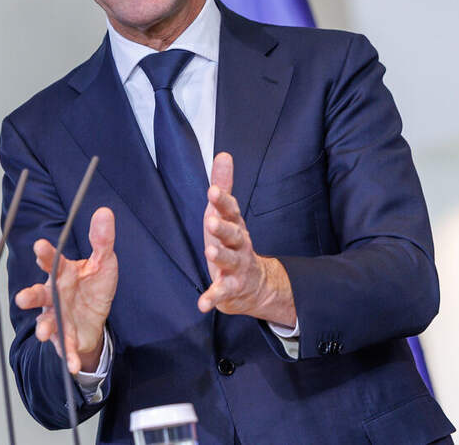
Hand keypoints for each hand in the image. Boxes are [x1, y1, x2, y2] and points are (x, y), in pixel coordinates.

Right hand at [15, 207, 118, 373]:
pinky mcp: (64, 336)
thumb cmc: (93, 286)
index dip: (45, 254)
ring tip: (42, 333)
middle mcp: (54, 294)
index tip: (40, 246)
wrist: (95, 318)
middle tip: (22, 297)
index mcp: (62, 272)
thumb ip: (102, 240)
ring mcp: (57, 316)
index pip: (51, 261)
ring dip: (43, 327)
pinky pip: (65, 346)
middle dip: (30, 295)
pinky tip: (71, 365)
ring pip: (45, 321)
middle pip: (38, 294)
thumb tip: (104, 212)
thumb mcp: (103, 261)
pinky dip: (67, 356)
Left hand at [197, 153, 295, 326]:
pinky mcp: (231, 288)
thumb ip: (224, 186)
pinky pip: (222, 293)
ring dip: (220, 257)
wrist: (256, 284)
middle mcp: (239, 245)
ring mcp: (237, 267)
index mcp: (235, 226)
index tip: (212, 190)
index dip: (222, 201)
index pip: (231, 211)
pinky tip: (202, 304)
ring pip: (230, 261)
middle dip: (223, 228)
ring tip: (209, 252)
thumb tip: (223, 154)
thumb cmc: (233, 243)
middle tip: (211, 221)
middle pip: (233, 235)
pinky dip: (213, 298)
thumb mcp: (227, 214)